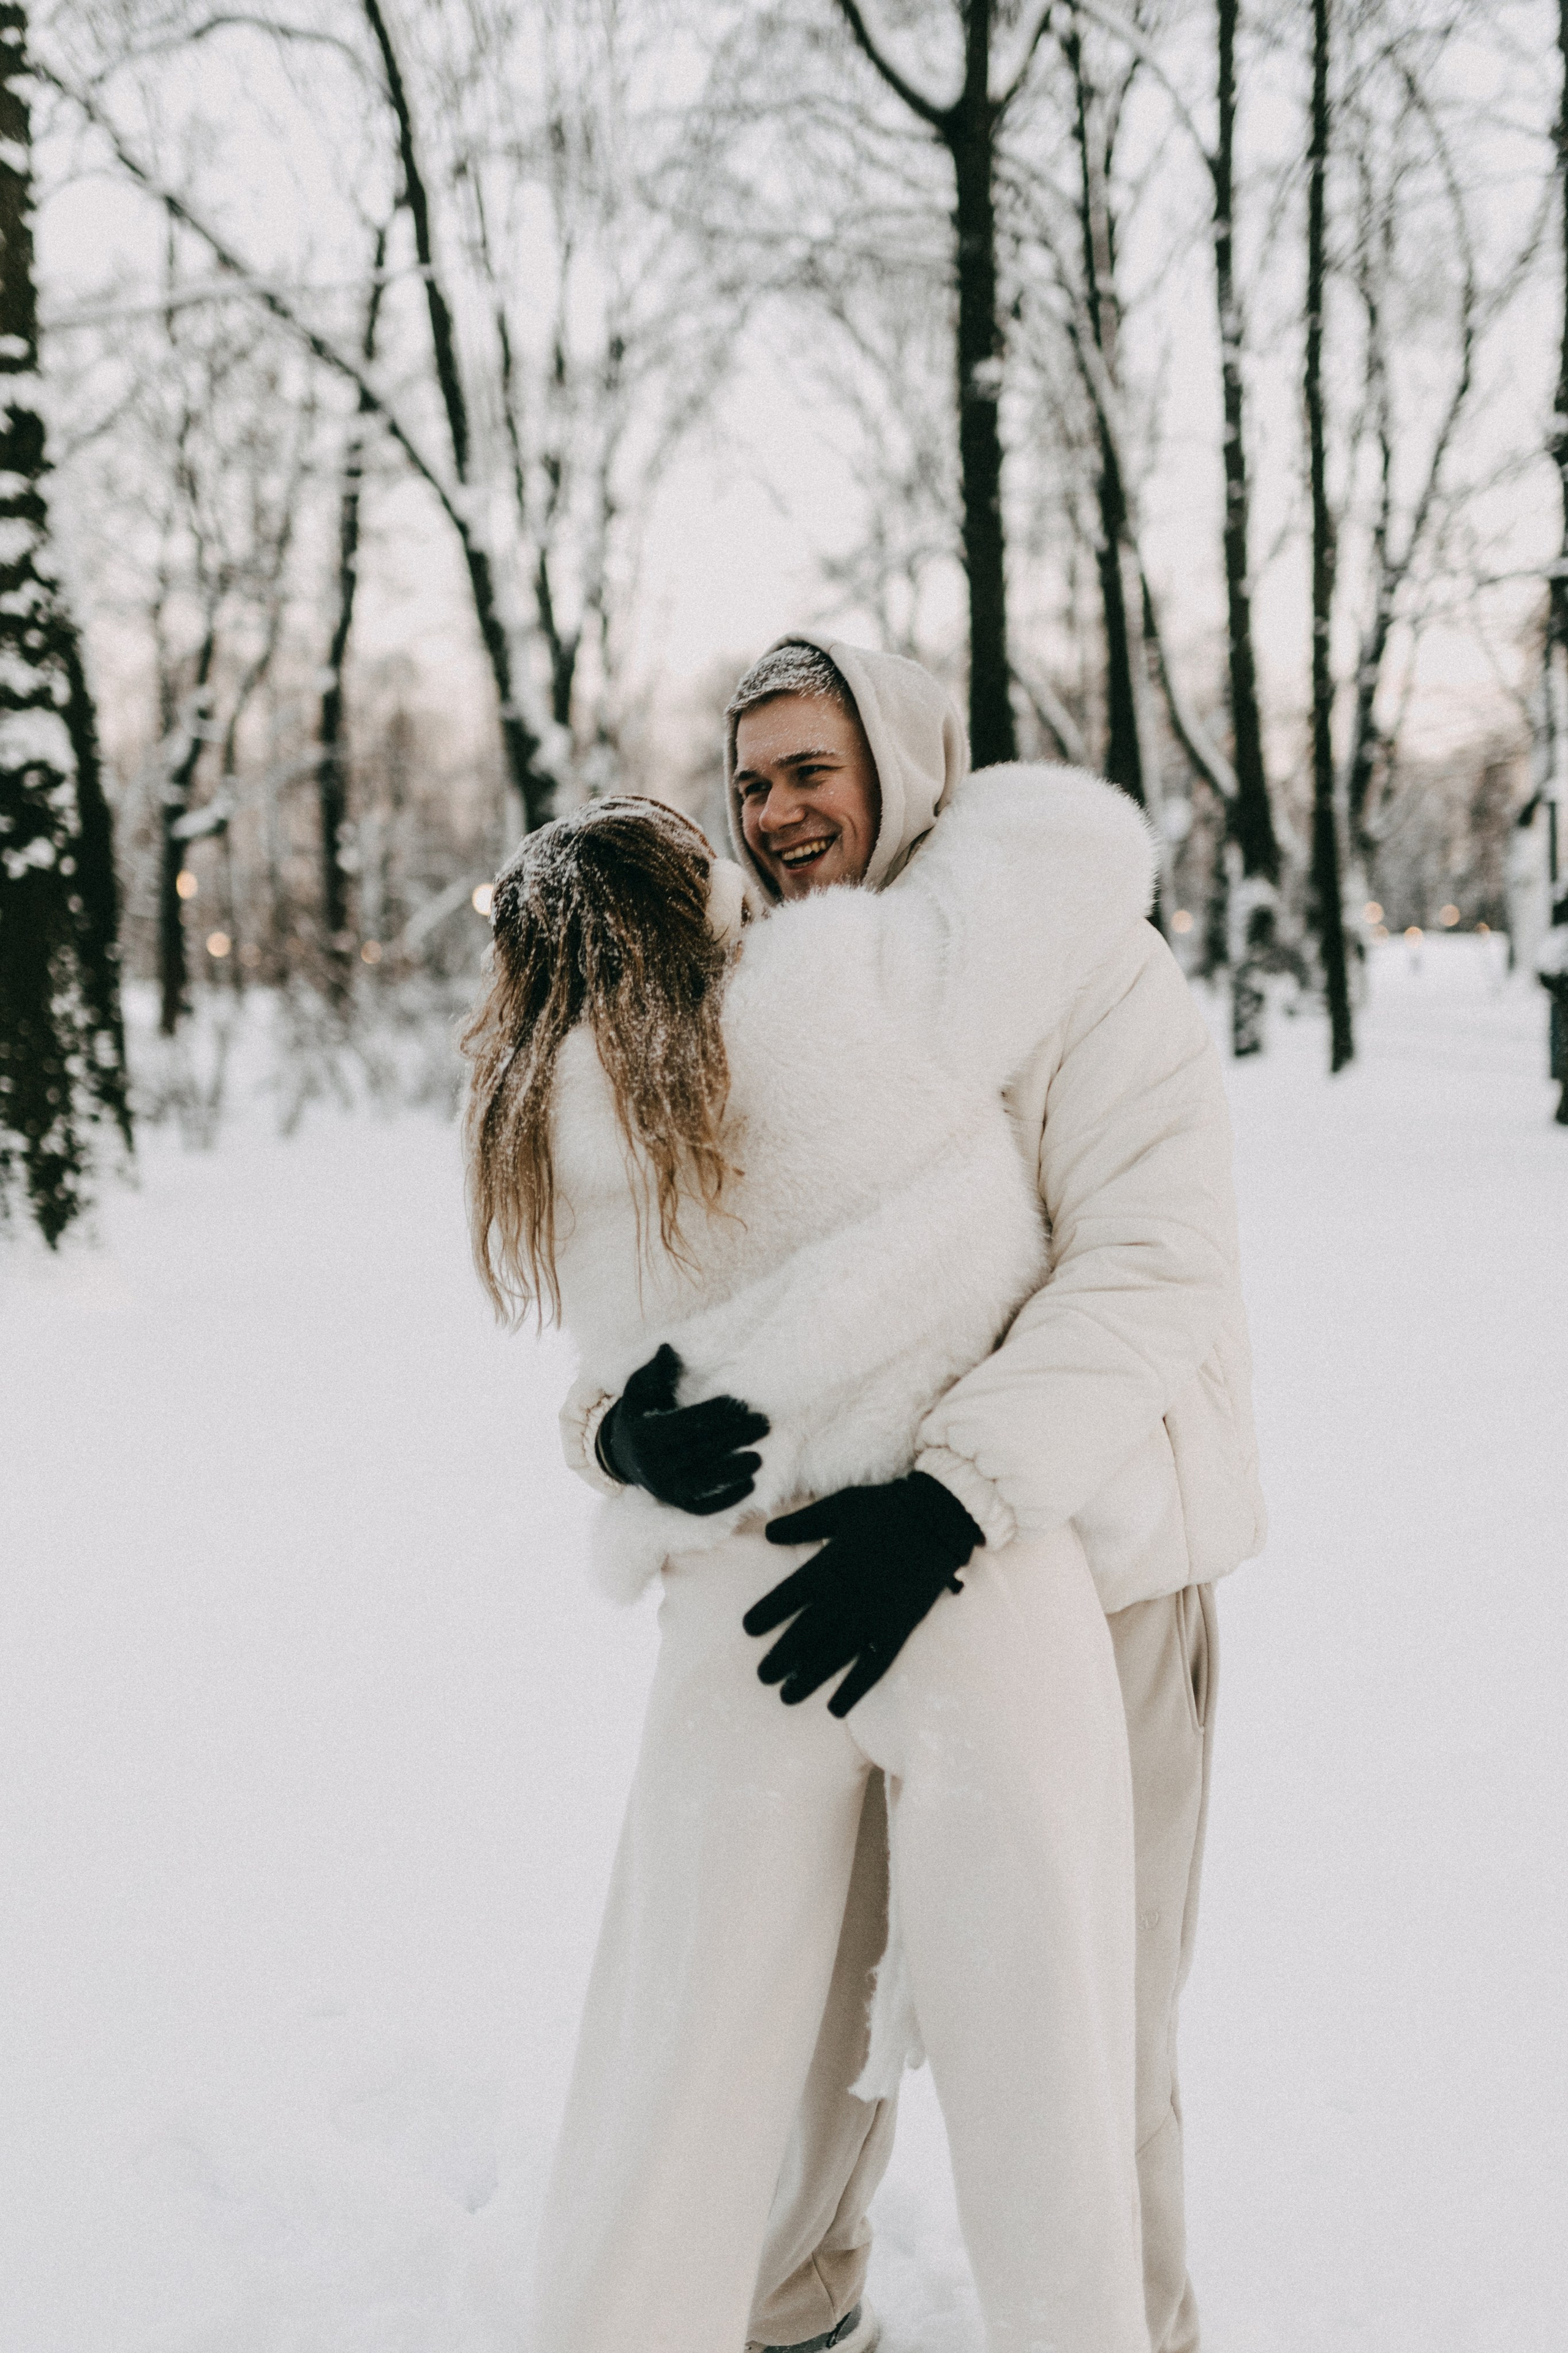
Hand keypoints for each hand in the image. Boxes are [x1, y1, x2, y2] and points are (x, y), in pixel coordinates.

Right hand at [596, 1343, 768, 1514]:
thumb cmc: (641, 1413)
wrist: (623, 1454)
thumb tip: (669, 1348)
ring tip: (759, 1457)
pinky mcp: (676, 1503)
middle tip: (763, 1423)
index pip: (688, 1424)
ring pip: (705, 1481)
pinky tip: (749, 1483)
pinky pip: (704, 1505)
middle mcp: (653, 1466)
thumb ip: (655, 1370)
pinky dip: (727, 1498)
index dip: (716, 1414)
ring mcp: (665, 1488)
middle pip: (702, 1451)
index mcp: (646, 1435)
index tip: (742, 1403)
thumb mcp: (640, 1390)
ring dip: (735, 1471)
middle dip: (735, 1436)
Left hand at [744, 1471, 982, 1716]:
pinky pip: (871, 1667)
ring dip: (806, 1678)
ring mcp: (870, 1617)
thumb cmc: (887, 1507)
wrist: (938, 1518)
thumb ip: (802, 1522)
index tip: (748, 1629)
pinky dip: (852, 1690)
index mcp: (827, 1566)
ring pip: (831, 1656)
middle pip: (803, 1635)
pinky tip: (836, 1708)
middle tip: (762, 1676)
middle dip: (780, 1658)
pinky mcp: (896, 1630)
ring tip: (787, 1696)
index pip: (785, 1597)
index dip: (765, 1615)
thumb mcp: (839, 1506)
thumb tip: (768, 1533)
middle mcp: (843, 1597)